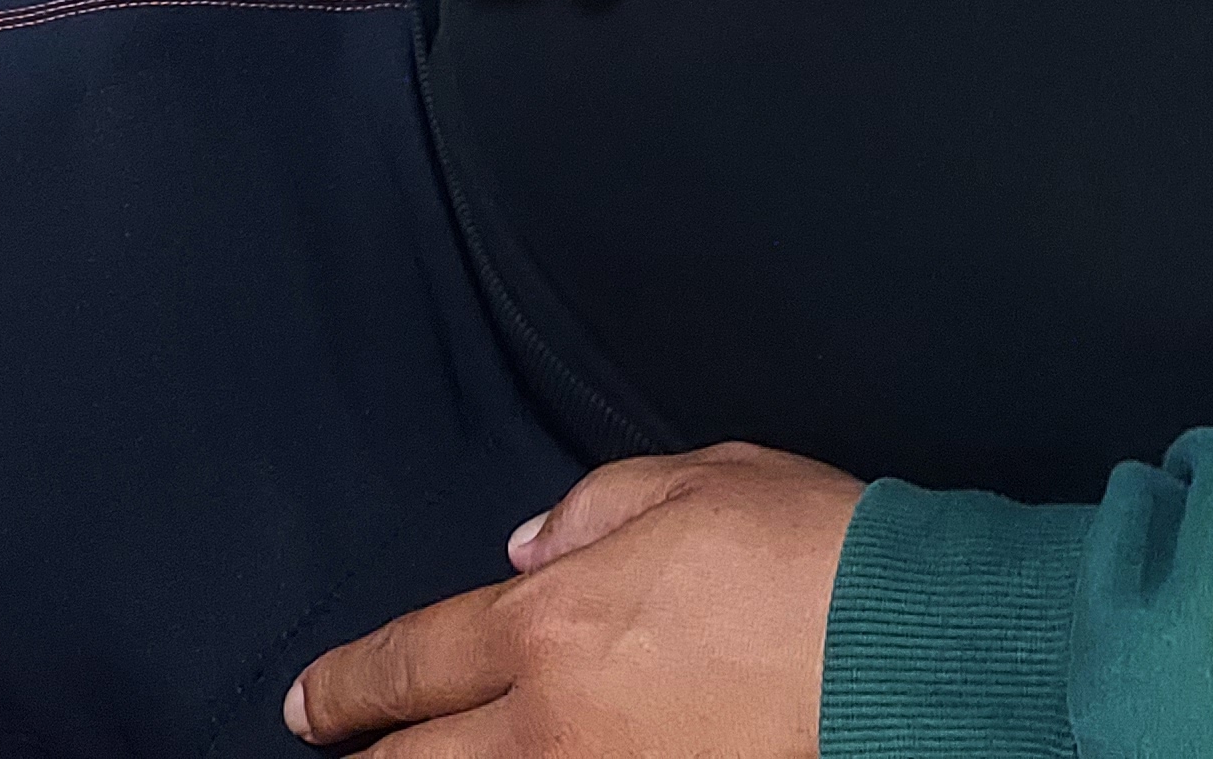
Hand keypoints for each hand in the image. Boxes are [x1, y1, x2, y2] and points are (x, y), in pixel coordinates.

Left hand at [287, 444, 862, 755]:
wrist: (901, 649)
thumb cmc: (810, 554)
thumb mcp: (695, 480)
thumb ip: (595, 507)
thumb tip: (533, 548)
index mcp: (552, 626)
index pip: (411, 663)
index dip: (346, 687)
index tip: (312, 703)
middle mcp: (557, 727)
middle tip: (342, 751)